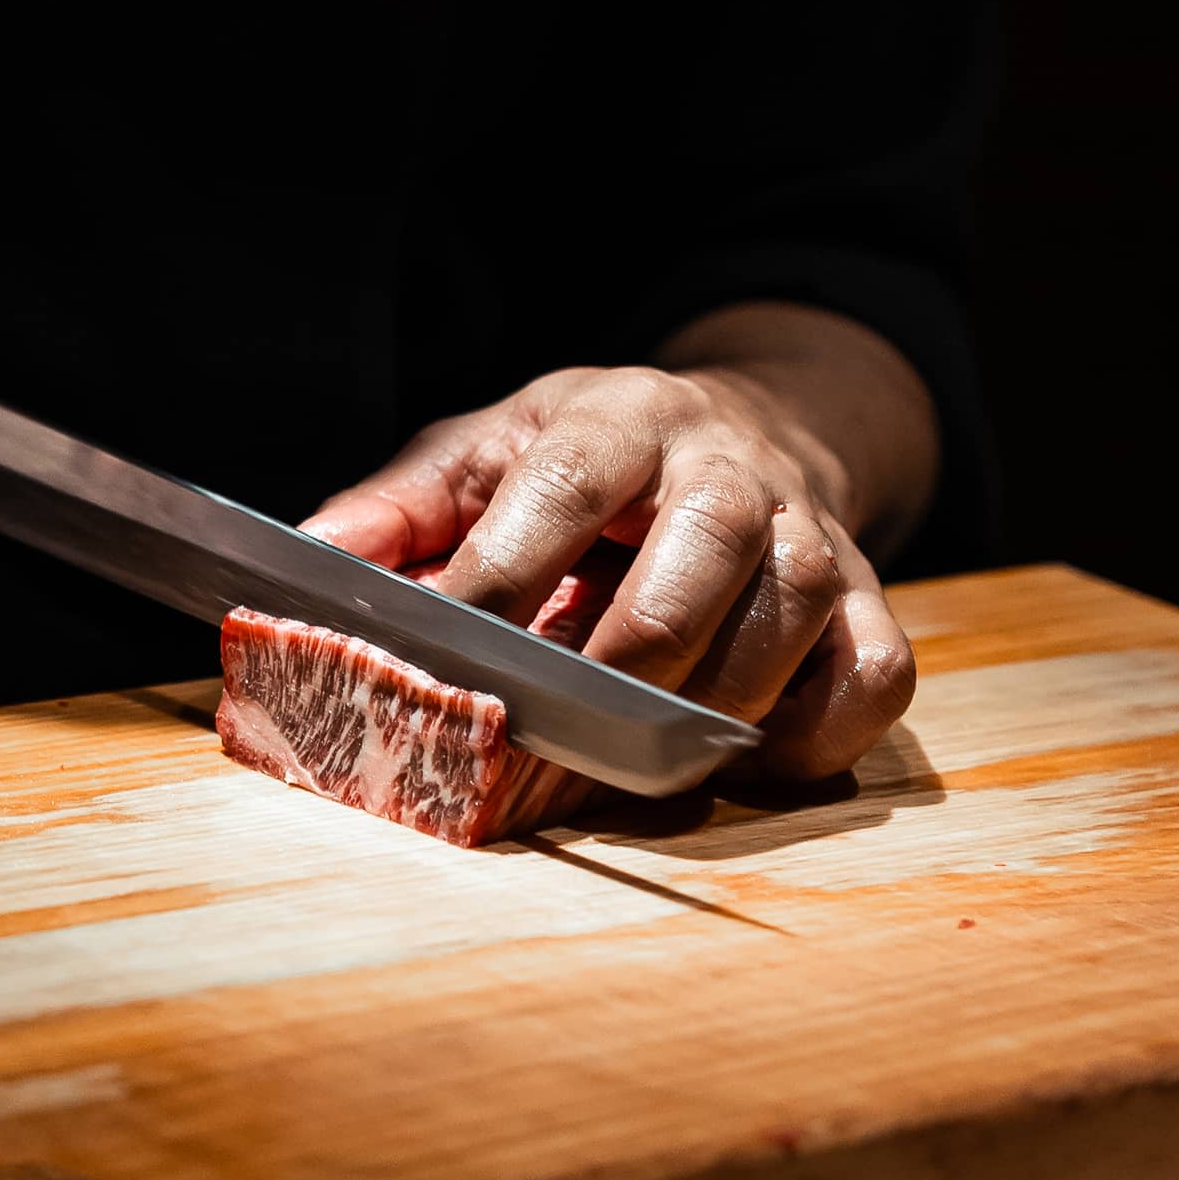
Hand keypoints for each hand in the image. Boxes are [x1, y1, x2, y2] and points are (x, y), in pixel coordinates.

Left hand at [304, 316, 928, 777]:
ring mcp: (812, 534)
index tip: (447, 656)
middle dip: (607, 670)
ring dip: (706, 708)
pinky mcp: (872, 600)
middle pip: (687, 570)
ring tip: (629, 758)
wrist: (745, 427)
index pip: (563, 488)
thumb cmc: (587, 461)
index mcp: (621, 421)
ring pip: (786, 623)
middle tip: (539, 739)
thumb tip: (305, 565)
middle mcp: (729, 470)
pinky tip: (749, 753)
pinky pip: (873, 677)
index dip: (503, 577)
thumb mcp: (485, 453)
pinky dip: (817, 731)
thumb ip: (398, 509)